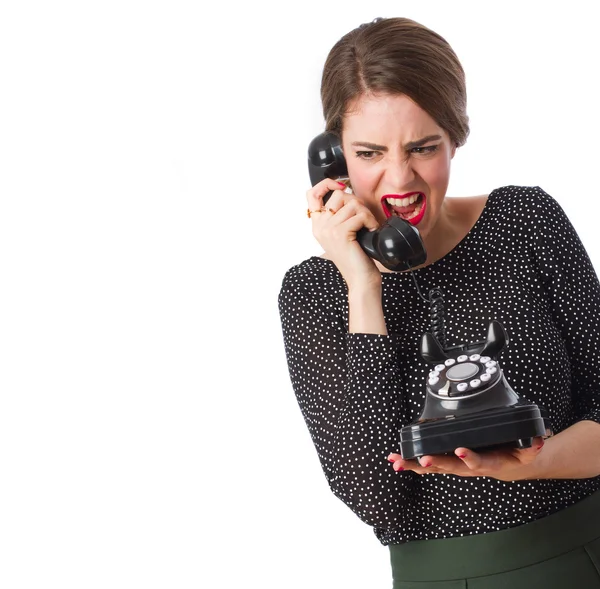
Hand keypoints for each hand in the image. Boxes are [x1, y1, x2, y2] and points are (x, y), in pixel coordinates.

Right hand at [307, 178, 379, 286]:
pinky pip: (359, 215)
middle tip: (364, 218)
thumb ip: (339, 215)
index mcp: (318, 225)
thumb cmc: (356, 258)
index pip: (312, 194)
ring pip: (352, 204)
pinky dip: (370, 221)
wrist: (360, 279)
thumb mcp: (343, 233)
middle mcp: (320, 226)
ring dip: (366, 214)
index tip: (341, 186)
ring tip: (369, 226)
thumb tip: (347, 194)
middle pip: (339, 195)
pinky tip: (371, 231)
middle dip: (356, 202)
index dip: (326, 184)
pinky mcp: (340, 233)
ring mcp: (328, 229)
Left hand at [387, 437, 545, 481]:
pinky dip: (412, 461)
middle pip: (450, 467)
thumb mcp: (530, 451)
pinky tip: (396, 459)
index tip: (460, 451)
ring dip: (415, 464)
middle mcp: (469, 467)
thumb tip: (539, 440)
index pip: (479, 461)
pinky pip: (428, 463)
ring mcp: (456, 465)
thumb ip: (533, 446)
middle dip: (435, 463)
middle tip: (422, 459)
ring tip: (397, 462)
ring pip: (434, 467)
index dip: (470, 458)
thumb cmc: (516, 453)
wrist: (511, 464)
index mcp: (489, 462)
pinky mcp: (448, 461)